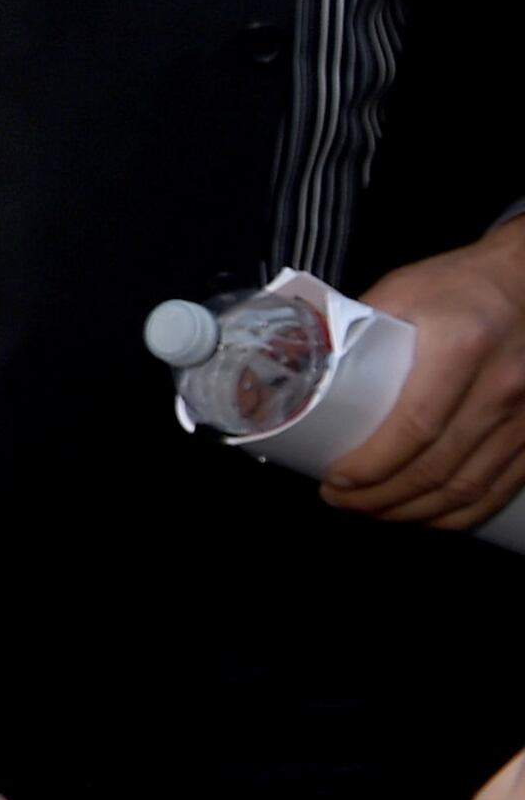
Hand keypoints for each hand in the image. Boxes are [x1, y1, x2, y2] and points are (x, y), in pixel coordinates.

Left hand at [319, 220, 524, 529]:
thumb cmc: (462, 284)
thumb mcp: (404, 291)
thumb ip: (353, 324)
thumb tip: (297, 360)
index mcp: (463, 346)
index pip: (415, 426)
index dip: (372, 465)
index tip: (335, 479)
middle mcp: (501, 386)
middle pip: (438, 468)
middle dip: (381, 497)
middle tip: (340, 500)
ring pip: (469, 487)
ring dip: (414, 512)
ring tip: (372, 511)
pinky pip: (501, 488)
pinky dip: (462, 513)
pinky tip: (428, 516)